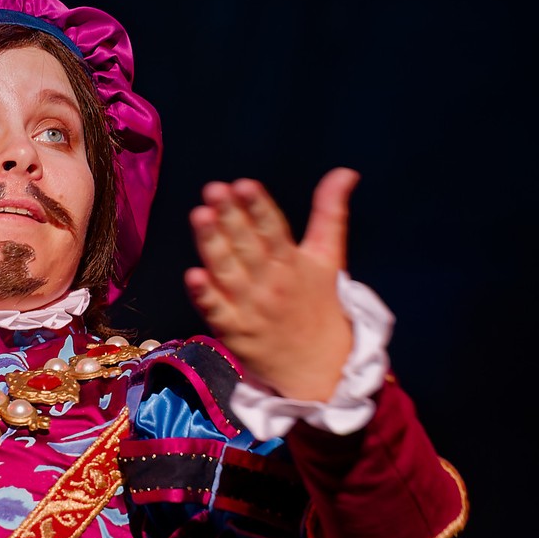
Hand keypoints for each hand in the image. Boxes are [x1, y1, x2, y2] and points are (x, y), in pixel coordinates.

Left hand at [185, 169, 357, 401]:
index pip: (274, 229)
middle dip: (231, 217)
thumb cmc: (321, 304)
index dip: (258, 206)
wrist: (321, 366)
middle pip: (248, 246)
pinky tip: (193, 276)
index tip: (244, 185)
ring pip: (228, 272)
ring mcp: (251, 308)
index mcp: (293, 262)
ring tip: (200, 215)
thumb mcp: (329, 256)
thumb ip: (329, 212)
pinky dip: (206, 296)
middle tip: (214, 189)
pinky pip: (217, 312)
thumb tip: (345, 171)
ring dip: (213, 245)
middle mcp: (272, 283)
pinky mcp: (234, 332)